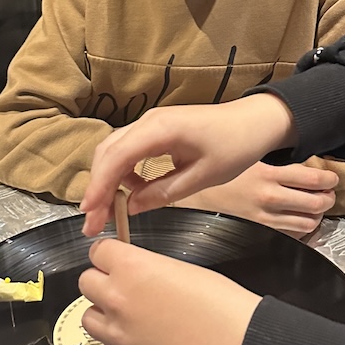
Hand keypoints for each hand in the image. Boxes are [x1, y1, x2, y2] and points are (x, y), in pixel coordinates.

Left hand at [79, 238, 260, 344]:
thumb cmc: (220, 304)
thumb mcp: (180, 269)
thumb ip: (146, 269)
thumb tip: (134, 275)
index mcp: (131, 268)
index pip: (97, 251)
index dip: (109, 255)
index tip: (116, 260)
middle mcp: (116, 299)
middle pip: (85, 282)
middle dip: (102, 282)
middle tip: (124, 288)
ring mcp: (118, 335)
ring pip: (89, 318)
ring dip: (105, 314)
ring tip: (130, 317)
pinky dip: (120, 344)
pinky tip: (143, 342)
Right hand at [80, 94, 297, 234]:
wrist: (255, 121)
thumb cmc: (236, 146)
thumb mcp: (203, 176)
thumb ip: (164, 192)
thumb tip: (131, 206)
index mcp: (160, 129)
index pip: (117, 157)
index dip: (99, 185)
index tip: (89, 212)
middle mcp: (149, 121)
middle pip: (108, 152)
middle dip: (97, 188)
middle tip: (93, 223)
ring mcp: (151, 123)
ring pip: (114, 151)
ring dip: (106, 181)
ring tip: (107, 213)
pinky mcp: (156, 130)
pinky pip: (128, 150)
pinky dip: (122, 172)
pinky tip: (130, 193)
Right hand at [176, 161, 337, 236]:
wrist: (189, 202)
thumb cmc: (211, 180)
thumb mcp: (240, 162)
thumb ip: (267, 164)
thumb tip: (292, 165)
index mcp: (266, 174)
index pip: (312, 177)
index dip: (328, 179)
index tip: (332, 178)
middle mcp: (269, 198)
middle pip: (316, 202)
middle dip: (328, 198)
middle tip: (329, 194)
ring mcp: (265, 219)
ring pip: (308, 222)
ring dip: (317, 215)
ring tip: (317, 209)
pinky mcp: (259, 233)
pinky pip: (291, 235)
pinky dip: (301, 229)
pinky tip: (299, 222)